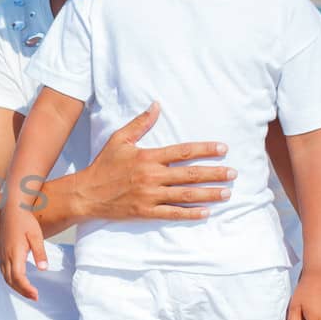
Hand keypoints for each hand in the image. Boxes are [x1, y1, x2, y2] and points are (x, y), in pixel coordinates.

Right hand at [0, 204, 45, 300]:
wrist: (11, 209)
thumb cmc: (25, 221)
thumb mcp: (36, 235)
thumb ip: (40, 252)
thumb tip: (44, 269)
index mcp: (14, 252)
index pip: (18, 277)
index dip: (26, 288)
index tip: (36, 294)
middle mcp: (6, 256)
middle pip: (11, 281)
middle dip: (22, 291)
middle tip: (35, 297)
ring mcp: (2, 255)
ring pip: (6, 278)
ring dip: (16, 287)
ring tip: (29, 292)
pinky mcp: (2, 254)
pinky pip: (4, 272)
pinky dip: (11, 281)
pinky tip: (20, 282)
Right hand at [62, 103, 231, 221]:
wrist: (86, 194)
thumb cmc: (103, 165)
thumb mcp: (119, 140)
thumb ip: (140, 123)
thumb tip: (157, 105)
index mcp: (148, 157)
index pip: (183, 152)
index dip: (205, 149)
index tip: (223, 149)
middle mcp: (152, 176)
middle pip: (190, 174)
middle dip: (214, 173)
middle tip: (233, 173)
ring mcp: (150, 196)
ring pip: (186, 195)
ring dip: (209, 194)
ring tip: (227, 193)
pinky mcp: (146, 212)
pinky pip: (173, 214)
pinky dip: (191, 214)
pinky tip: (206, 212)